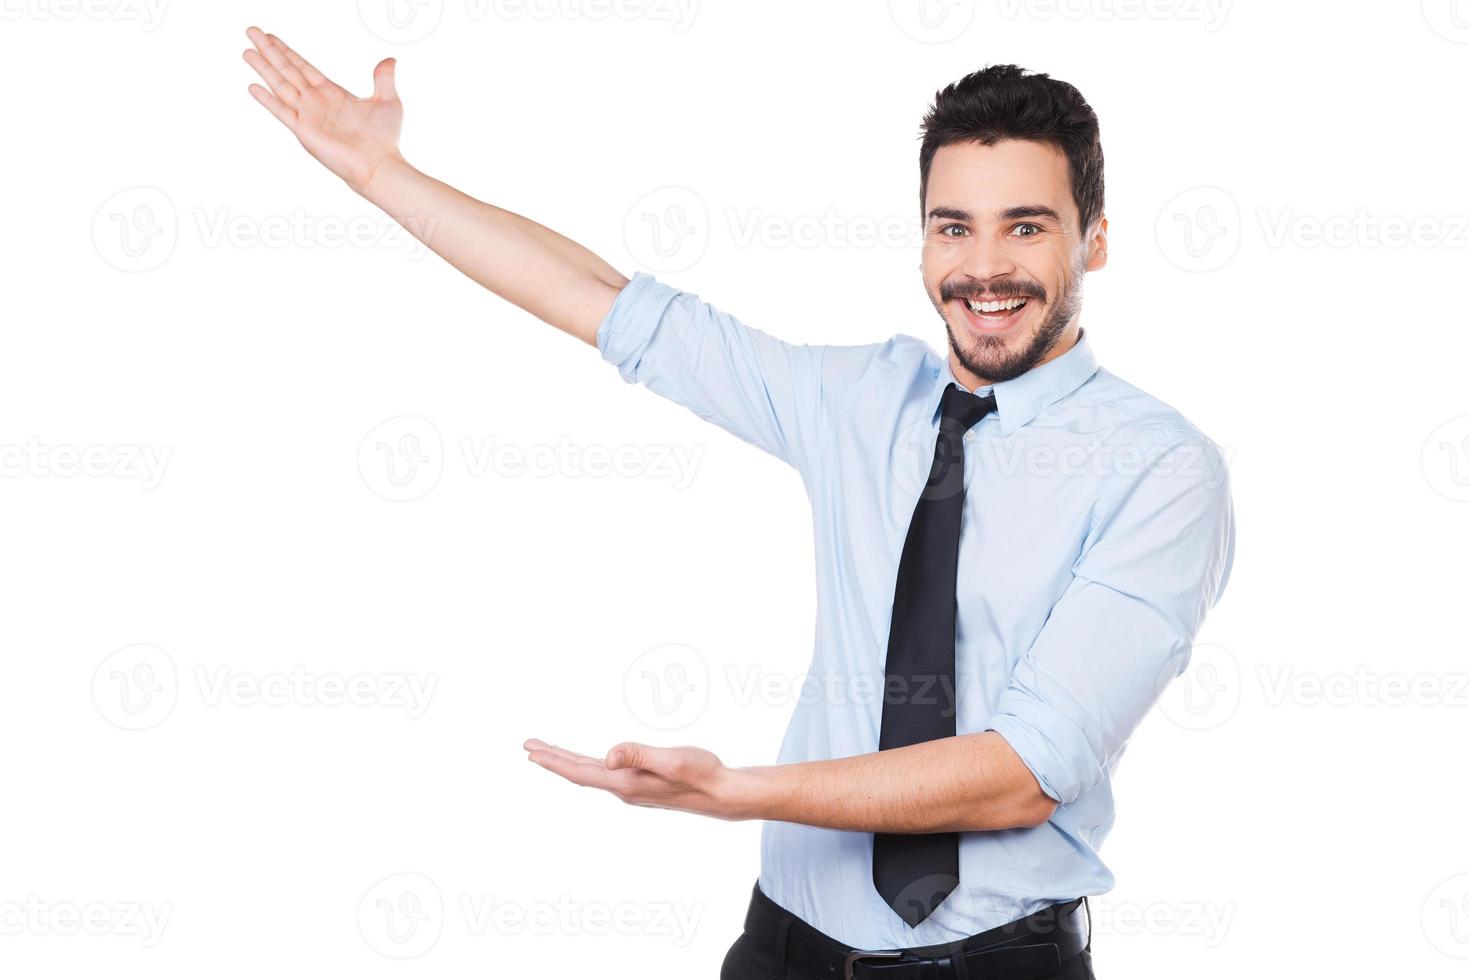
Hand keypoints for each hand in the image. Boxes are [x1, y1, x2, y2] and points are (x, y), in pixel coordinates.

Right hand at [242, 27, 404, 192]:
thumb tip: (390, 60)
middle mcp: (316, 102)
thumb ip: (384, 79)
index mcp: (332, 93)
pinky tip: (253, 87)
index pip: (303, 67)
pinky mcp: (304, 131)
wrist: (379, 164)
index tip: (271, 36)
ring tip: (246, 51)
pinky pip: (282, 111)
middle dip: (269, 51)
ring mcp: (308, 116)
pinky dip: (267, 100)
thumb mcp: (388, 101)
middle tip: (251, 31)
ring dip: (263, 68)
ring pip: (280, 85)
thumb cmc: (384, 139)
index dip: (287, 51)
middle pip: (287, 70)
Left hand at [523, 738, 755, 820]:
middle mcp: (624, 789)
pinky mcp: (642, 786)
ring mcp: (632, 789)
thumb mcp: (670, 759)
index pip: (580, 772)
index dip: (554, 761)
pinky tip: (590, 764)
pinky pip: (605, 775)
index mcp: (626, 783)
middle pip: (580, 773)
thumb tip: (607, 757)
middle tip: (528, 747)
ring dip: (568, 762)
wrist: (722, 793)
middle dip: (553, 759)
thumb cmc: (701, 772)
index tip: (530, 750)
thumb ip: (638, 756)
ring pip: (592, 774)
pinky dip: (588, 766)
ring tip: (549, 753)